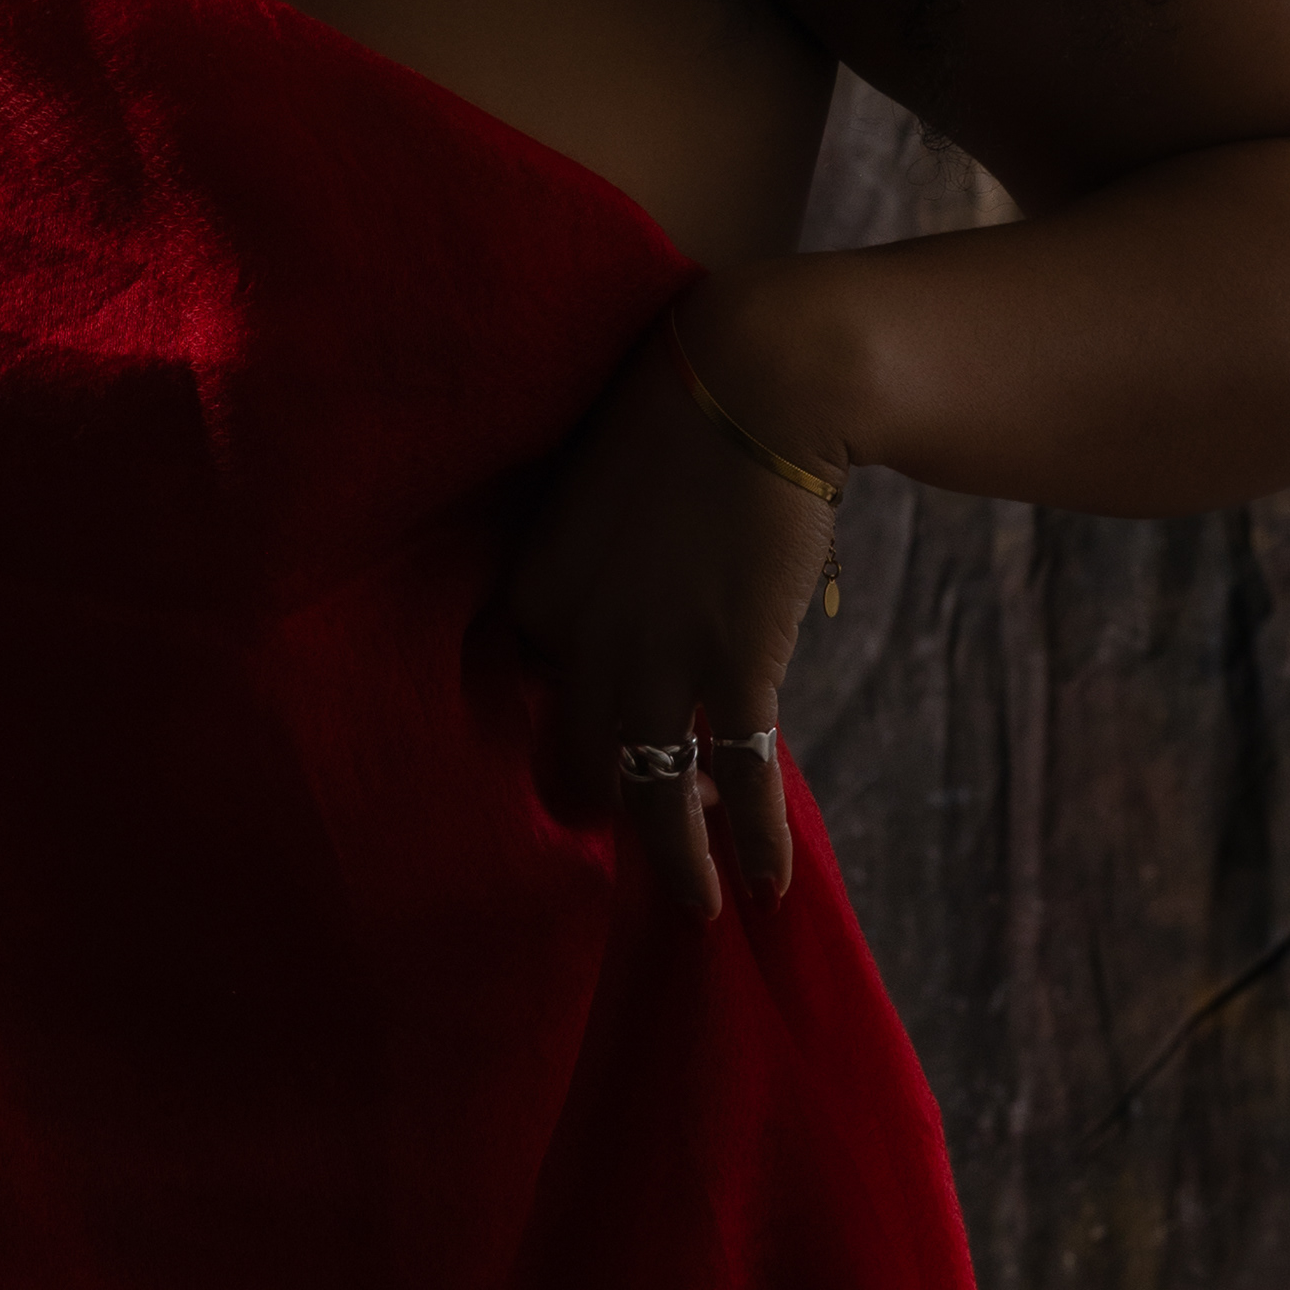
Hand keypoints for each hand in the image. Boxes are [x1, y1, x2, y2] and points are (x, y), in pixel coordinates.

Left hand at [504, 300, 844, 917]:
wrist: (753, 381)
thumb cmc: (675, 412)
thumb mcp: (594, 486)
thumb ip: (589, 553)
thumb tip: (621, 591)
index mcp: (531, 592)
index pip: (523, 686)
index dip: (556, 720)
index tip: (581, 746)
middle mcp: (577, 644)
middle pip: (577, 756)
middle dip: (599, 804)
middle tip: (622, 842)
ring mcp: (654, 664)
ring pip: (651, 793)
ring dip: (675, 861)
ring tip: (694, 908)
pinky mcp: (732, 669)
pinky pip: (738, 780)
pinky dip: (756, 839)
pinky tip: (766, 882)